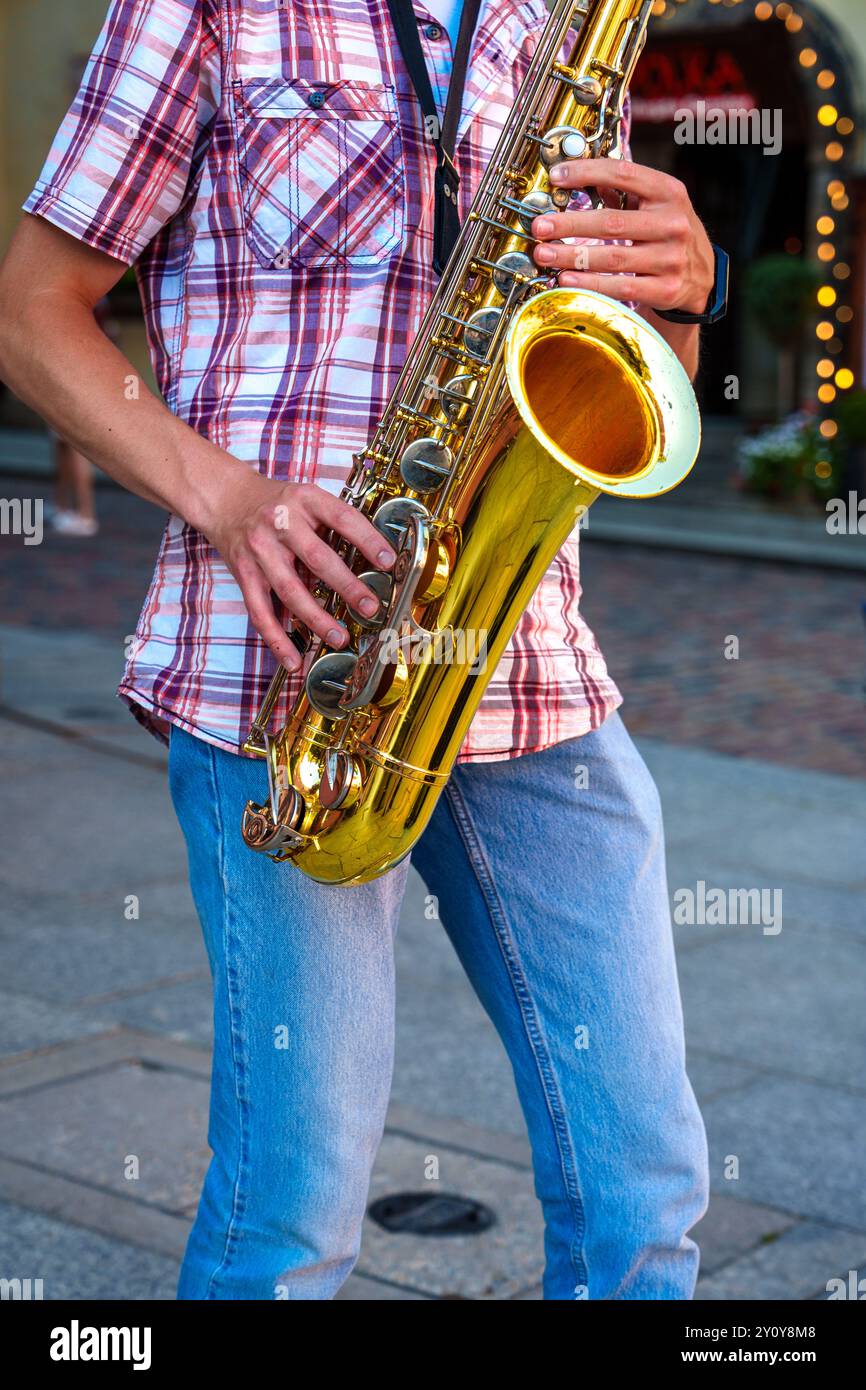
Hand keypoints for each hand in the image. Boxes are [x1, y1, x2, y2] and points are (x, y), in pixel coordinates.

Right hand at [203, 469, 395, 671]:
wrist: (224, 499)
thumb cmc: (276, 503)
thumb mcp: (306, 498)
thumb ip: (333, 523)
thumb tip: (372, 558)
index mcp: (305, 499)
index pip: (342, 518)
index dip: (368, 540)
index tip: (388, 561)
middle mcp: (281, 523)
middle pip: (318, 559)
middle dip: (348, 586)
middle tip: (370, 607)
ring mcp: (260, 550)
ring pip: (291, 590)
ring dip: (317, 619)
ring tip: (340, 637)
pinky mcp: (244, 574)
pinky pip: (261, 612)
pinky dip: (277, 639)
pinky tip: (293, 660)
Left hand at [531, 158, 714, 315]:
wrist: (702, 277)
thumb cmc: (670, 234)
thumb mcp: (657, 205)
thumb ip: (624, 191)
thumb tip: (577, 178)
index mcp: (669, 193)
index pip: (623, 174)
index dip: (587, 172)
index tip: (556, 176)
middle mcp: (673, 223)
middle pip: (611, 222)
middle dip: (569, 224)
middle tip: (540, 226)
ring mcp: (671, 258)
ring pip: (612, 258)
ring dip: (572, 256)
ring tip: (544, 254)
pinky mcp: (666, 289)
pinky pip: (621, 286)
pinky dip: (590, 283)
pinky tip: (566, 278)